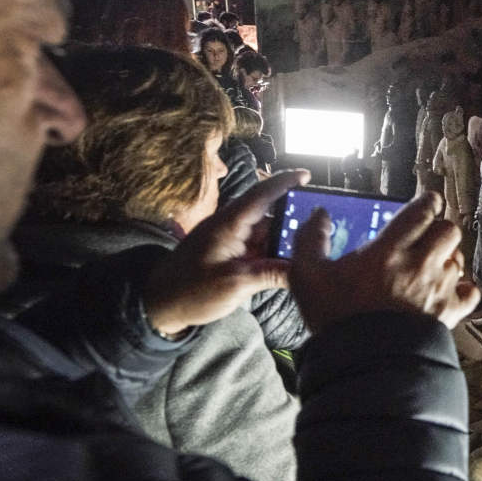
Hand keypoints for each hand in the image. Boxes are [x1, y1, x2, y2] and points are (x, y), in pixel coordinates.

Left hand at [143, 170, 311, 335]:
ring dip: (284, 241)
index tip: (307, 175)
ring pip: (265, 234)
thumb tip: (303, 270)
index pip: (262, 195)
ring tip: (310, 249)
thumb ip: (271, 274)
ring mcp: (229, 240)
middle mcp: (231, 226)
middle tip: (322, 228)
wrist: (159, 304)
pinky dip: (272, 253)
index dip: (285, 182)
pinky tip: (289, 263)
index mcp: (229, 224)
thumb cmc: (191, 290)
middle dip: (294, 220)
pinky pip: (257, 247)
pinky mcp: (228, 254)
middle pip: (269, 215)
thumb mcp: (235, 284)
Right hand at [288, 191, 478, 330]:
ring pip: (458, 259)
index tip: (424, 203)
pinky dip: (464, 288)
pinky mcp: (448, 315)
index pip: (422, 211)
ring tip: (432, 264)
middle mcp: (419, 265)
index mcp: (388, 250)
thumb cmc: (336, 319)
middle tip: (425, 236)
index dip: (427, 202)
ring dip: (447, 257)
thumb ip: (310, 240)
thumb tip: (319, 215)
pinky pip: (470, 292)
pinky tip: (450, 289)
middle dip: (438, 229)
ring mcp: (437, 290)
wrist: (361, 363)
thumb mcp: (308, 276)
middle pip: (448, 231)